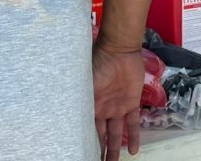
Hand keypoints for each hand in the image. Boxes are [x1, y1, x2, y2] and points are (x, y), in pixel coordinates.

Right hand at [92, 42, 143, 159]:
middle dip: (99, 150)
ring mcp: (117, 107)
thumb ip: (81, 98)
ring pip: (116, 133)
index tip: (83, 154)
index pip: (88, 129)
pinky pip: (133, 123)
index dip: (86, 142)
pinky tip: (133, 151)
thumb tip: (66, 116)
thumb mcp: (86, 83)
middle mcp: (103, 109)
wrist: (120, 50)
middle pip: (100, 135)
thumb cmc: (100, 63)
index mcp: (90, 105)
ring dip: (115, 149)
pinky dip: (134, 136)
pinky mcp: (131, 103)